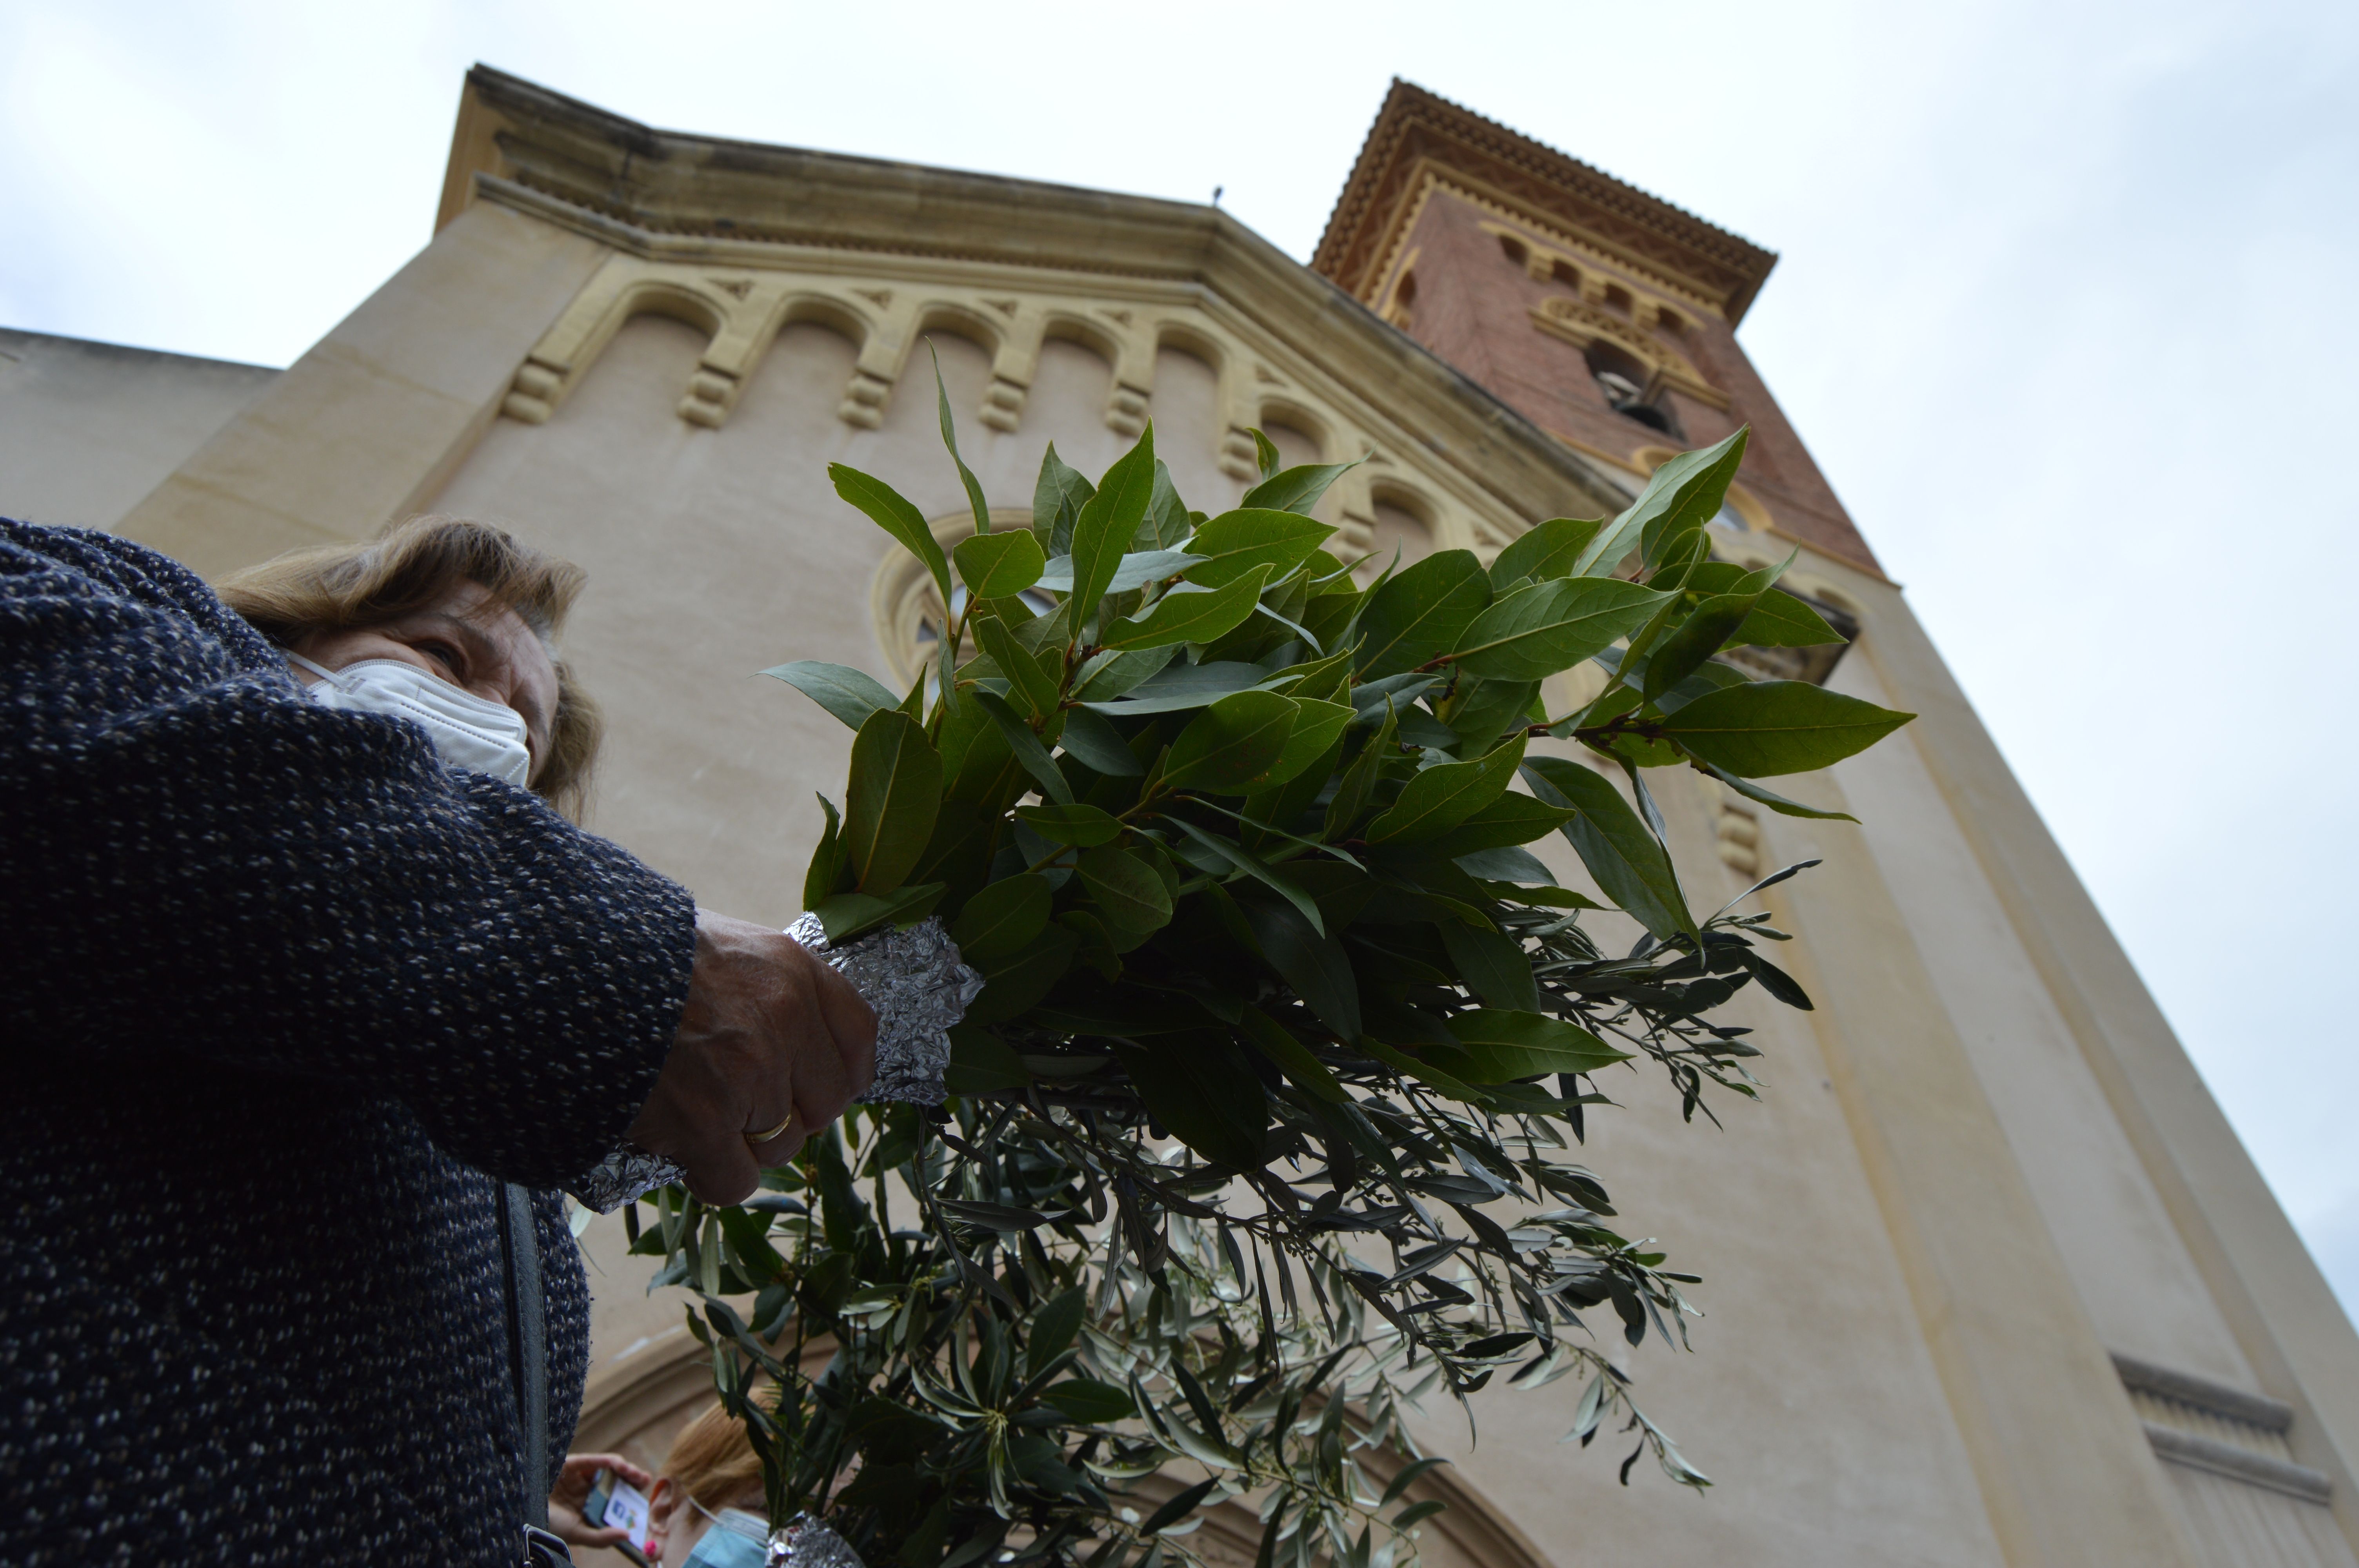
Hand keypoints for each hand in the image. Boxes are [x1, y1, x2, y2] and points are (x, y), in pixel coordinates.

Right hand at [548, 1452, 654, 1551]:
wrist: (521, 1516)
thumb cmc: (549, 1527)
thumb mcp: (578, 1534)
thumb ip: (601, 1537)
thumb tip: (626, 1535)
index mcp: (592, 1505)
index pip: (618, 1497)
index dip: (632, 1494)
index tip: (646, 1495)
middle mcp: (589, 1489)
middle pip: (617, 1480)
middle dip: (633, 1478)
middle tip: (644, 1479)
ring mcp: (580, 1477)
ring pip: (608, 1468)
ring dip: (624, 1468)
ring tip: (633, 1473)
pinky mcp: (570, 1465)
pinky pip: (591, 1460)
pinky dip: (606, 1461)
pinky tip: (617, 1465)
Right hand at [627, 910, 876, 1203]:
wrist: (562, 972)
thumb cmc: (635, 959)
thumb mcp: (720, 947)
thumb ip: (766, 990)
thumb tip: (793, 1047)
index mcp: (791, 969)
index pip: (860, 1037)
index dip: (842, 1073)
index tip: (818, 1087)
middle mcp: (783, 1020)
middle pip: (826, 1103)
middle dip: (791, 1115)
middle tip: (742, 1105)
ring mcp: (748, 1075)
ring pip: (781, 1146)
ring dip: (744, 1144)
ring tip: (696, 1112)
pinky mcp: (704, 1123)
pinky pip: (735, 1180)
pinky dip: (710, 1176)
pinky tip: (680, 1148)